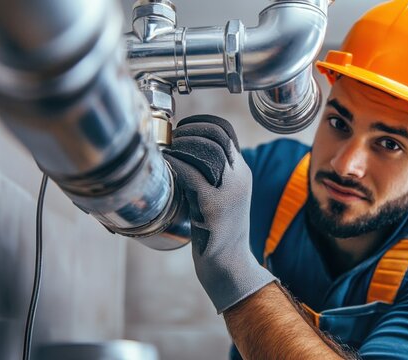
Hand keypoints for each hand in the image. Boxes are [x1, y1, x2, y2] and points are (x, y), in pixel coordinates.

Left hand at [162, 115, 275, 312]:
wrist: (230, 265)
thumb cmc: (217, 233)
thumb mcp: (218, 197)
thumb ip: (208, 176)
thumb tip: (181, 155)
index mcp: (242, 173)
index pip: (227, 131)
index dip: (203, 122)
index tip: (184, 127)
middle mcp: (240, 177)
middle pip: (217, 135)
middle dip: (191, 129)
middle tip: (173, 137)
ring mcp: (229, 191)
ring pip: (208, 149)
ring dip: (183, 143)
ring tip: (169, 148)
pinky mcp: (215, 206)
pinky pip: (192, 173)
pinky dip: (176, 163)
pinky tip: (166, 164)